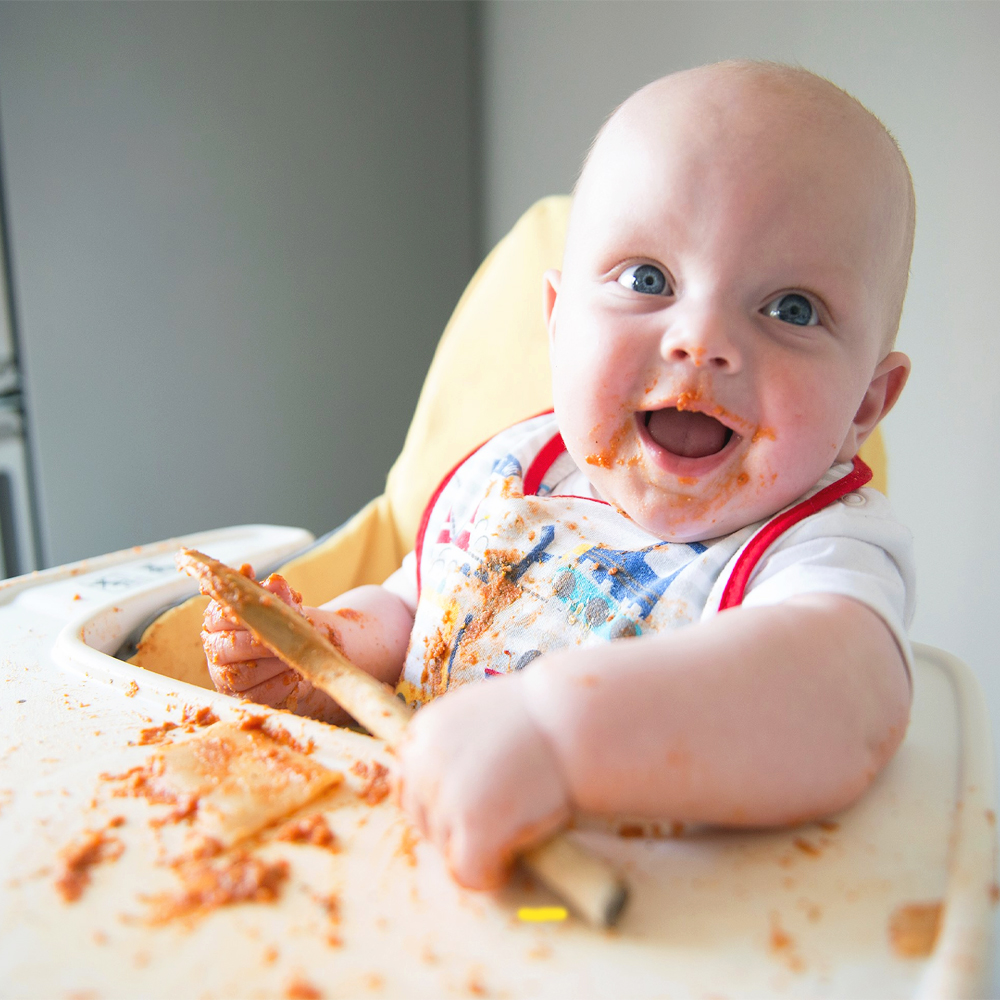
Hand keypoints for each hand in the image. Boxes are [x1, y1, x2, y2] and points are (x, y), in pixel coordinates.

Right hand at [200, 566, 347, 722]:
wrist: (296, 655)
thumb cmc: (282, 625)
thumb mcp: (281, 604)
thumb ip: (276, 593)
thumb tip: (275, 583)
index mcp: (217, 618)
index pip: (219, 614)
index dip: (246, 612)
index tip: (272, 609)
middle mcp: (214, 646)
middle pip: (228, 645)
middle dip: (263, 641)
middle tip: (289, 636)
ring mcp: (223, 675)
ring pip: (243, 672)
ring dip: (274, 663)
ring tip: (295, 654)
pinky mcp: (239, 697)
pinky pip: (256, 694)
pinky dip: (279, 683)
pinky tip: (294, 672)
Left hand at [397, 674, 571, 889]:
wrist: (578, 721)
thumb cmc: (541, 719)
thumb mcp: (480, 717)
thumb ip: (453, 748)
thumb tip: (445, 790)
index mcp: (423, 733)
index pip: (409, 787)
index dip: (445, 800)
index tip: (477, 799)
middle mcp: (424, 764)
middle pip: (424, 822)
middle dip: (457, 827)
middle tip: (502, 813)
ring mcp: (447, 797)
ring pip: (447, 850)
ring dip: (479, 846)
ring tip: (516, 823)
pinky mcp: (475, 828)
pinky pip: (468, 873)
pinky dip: (490, 873)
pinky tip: (514, 858)